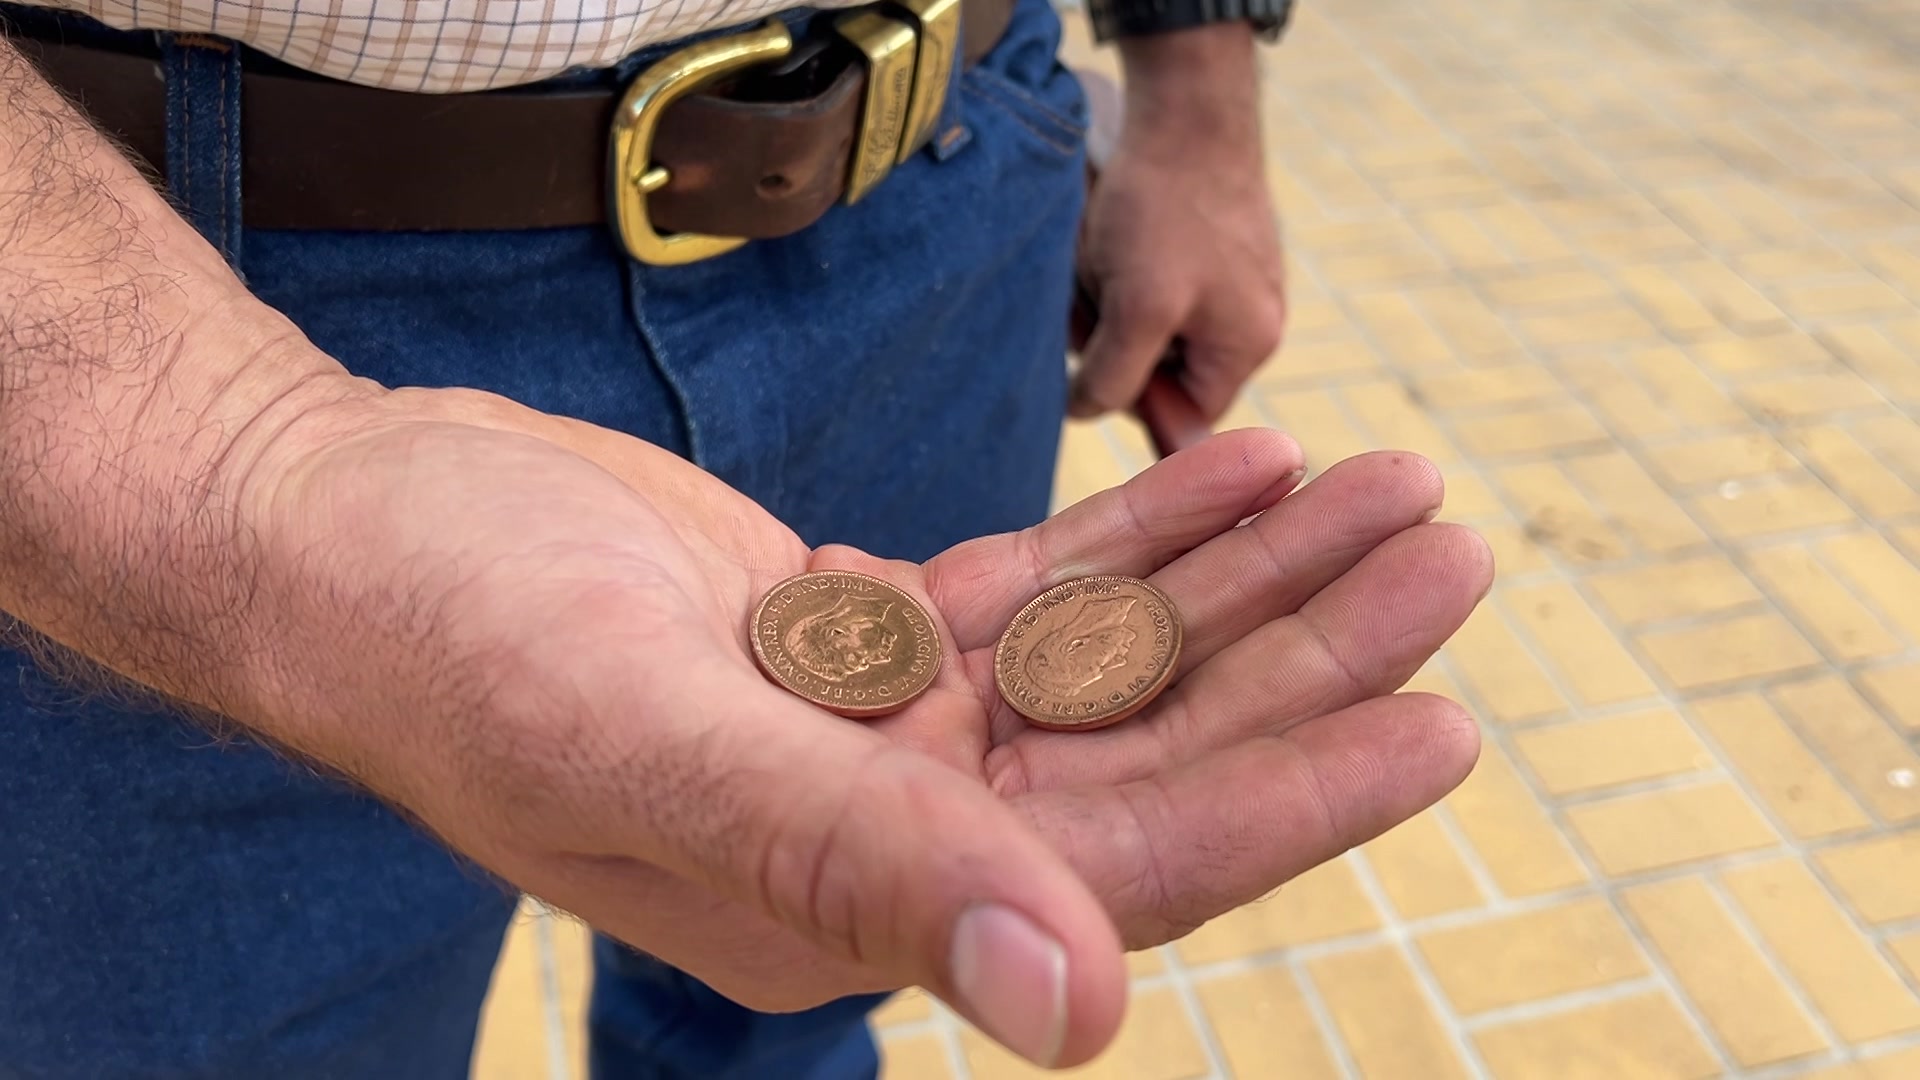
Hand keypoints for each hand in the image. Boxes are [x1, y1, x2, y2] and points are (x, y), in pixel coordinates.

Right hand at [236, 386, 1486, 1068]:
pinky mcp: (860, 638)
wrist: (349, 535)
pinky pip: (1039, 587)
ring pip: (1114, 657)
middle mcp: (889, 834)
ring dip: (1246, 574)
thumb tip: (1076, 1005)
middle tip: (1446, 547)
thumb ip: (855, 863)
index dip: (1290, 796)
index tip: (1443, 717)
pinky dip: (1139, 531)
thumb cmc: (451, 641)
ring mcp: (881, 733)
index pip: (1121, 867)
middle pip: (1150, 749)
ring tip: (1379, 484)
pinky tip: (1233, 468)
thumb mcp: (644, 739)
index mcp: (849, 907)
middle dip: (1304, 651)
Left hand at [1072, 23, 1286, 424]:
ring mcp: (1231, 276)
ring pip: (1145, 317)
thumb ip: (1115, 375)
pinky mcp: (1205, 241)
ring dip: (1108, 295)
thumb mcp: (1138, 308)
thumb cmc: (1168, 209)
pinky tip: (1107, 231)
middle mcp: (1250, 316)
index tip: (1098, 355)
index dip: (1132, 394)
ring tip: (1099, 252)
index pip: (1185, 410)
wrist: (1185, 108)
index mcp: (1248, 345)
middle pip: (1162, 363)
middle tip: (1090, 293)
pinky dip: (1115, 262)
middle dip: (1115, 333)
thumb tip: (1086, 412)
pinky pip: (1147, 275)